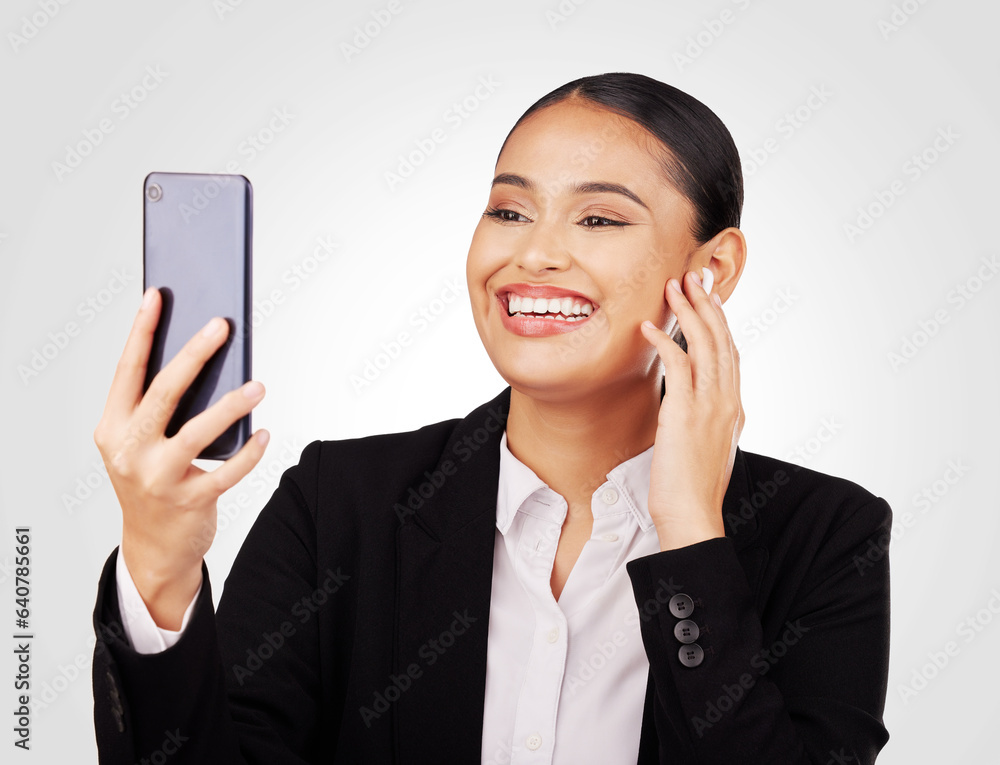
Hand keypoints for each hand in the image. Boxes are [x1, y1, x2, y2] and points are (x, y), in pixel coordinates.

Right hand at [93, 287, 269, 627]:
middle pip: (164, 392)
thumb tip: (202, 357)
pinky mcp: (189, 501)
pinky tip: (265, 434)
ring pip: (198, 431)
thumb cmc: (152, 481)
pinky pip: (228, 471)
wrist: (153, 547)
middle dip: (194, 354)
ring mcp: (157, 478)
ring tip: (258, 385)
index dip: (142, 331)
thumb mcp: (141, 444)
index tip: (157, 296)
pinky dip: (250, 452)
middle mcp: (129, 451)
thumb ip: (160, 408)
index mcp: (113, 428)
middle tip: (221, 325)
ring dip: (232, 405)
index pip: (128, 370)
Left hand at [639, 269, 744, 550]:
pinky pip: (677, 365)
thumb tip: (690, 407)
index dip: (719, 322)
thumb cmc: (692, 488)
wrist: (693, 516)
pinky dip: (664, 342)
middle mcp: (728, 401)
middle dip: (707, 304)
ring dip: (688, 312)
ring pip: (704, 345)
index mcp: (734, 408)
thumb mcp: (705, 447)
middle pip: (721, 340)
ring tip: (673, 287)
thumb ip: (704, 421)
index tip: (708, 298)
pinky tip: (649, 328)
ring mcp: (710, 405)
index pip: (731, 354)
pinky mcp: (686, 413)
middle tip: (694, 276)